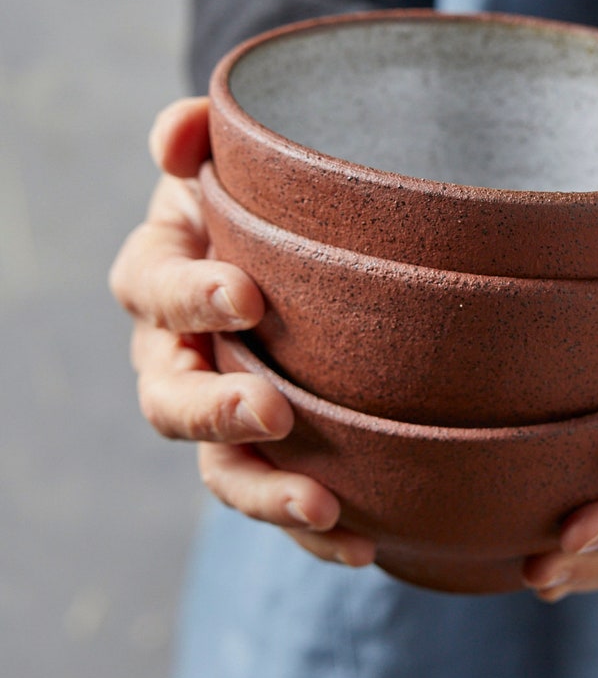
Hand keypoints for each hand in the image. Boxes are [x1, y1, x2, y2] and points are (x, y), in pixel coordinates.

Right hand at [108, 97, 374, 567]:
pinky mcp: (272, 456)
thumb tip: (180, 131)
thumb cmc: (267, 199)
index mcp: (161, 278)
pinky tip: (364, 546)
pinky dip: (316, 533)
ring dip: (266, 492)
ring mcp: (222, 414)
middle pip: (171, 400)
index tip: (246, 295)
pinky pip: (281, 502)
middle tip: (274, 410)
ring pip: (219, 470)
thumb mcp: (234, 158)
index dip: (189, 297)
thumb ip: (199, 136)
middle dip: (218, 411)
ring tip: (324, 505)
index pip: (151, 290)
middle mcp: (177, 356)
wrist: (311, 250)